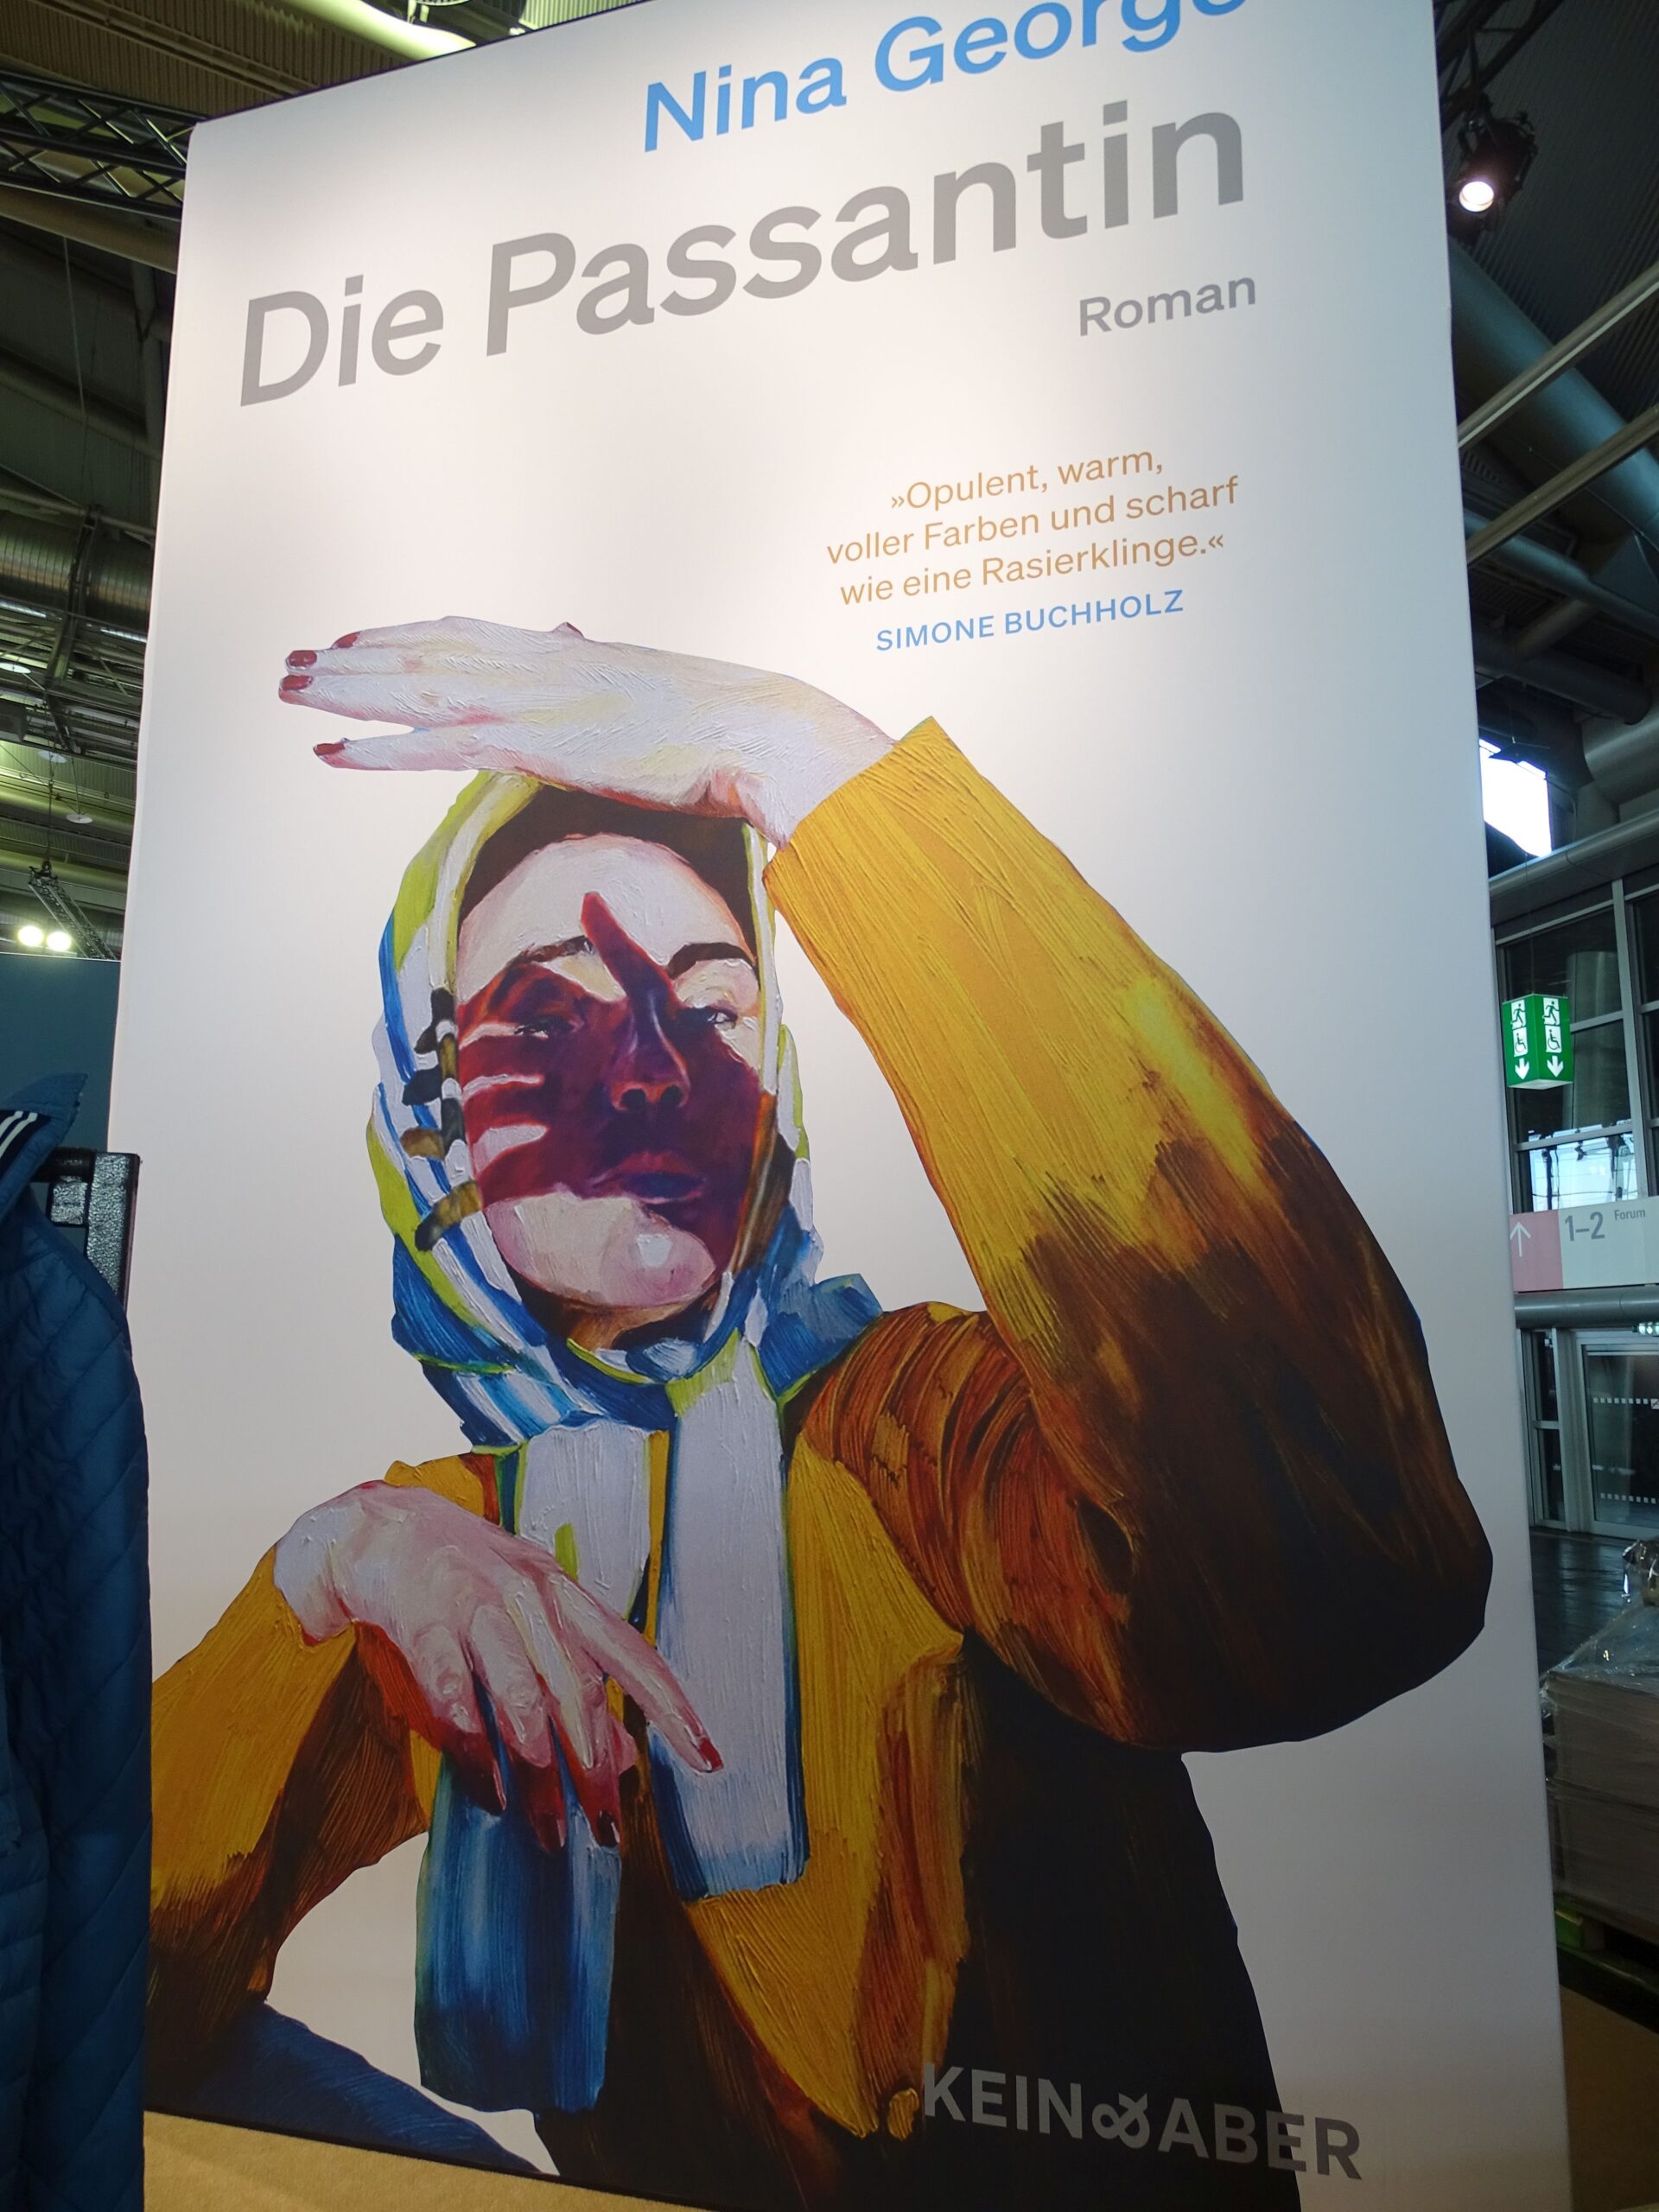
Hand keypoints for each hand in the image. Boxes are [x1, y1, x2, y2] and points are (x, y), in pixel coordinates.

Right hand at [273, 1481, 717, 1851]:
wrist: (381, 1529)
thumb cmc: (467, 1582)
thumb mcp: (532, 1620)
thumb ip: (576, 1682)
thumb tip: (627, 1757)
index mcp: (565, 1595)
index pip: (632, 1654)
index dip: (672, 1708)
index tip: (708, 1759)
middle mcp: (531, 1597)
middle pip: (577, 1688)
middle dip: (596, 1766)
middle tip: (607, 1831)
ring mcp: (478, 1605)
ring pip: (522, 1698)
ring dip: (540, 1772)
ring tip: (551, 1832)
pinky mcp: (424, 1622)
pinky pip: (455, 1698)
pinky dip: (475, 1753)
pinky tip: (490, 1795)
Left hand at [279, 617, 891, 845]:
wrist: (756, 730)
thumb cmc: (718, 720)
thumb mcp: (648, 679)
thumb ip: (599, 659)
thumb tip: (572, 631)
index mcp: (561, 651)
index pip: (460, 633)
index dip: (398, 635)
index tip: (351, 638)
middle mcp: (535, 663)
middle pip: (421, 653)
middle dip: (351, 659)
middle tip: (290, 664)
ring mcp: (532, 701)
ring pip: (415, 688)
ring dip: (346, 692)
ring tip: (291, 694)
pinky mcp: (537, 744)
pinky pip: (438, 746)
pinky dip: (382, 749)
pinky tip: (336, 752)